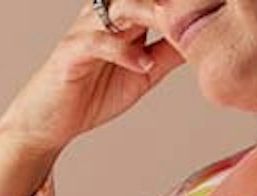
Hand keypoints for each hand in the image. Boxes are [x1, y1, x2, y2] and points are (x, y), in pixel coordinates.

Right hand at [0, 1, 186, 159]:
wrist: (47, 123)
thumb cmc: (91, 95)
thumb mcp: (143, 72)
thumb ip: (169, 53)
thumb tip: (202, 40)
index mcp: (125, 14)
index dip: (177, 2)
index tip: (209, 4)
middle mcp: (106, 14)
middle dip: (168, 1)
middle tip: (197, 5)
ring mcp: (87, 29)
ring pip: (124, 8)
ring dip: (152, 14)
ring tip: (176, 26)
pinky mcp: (71, 52)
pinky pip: (100, 43)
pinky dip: (124, 52)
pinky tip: (142, 64)